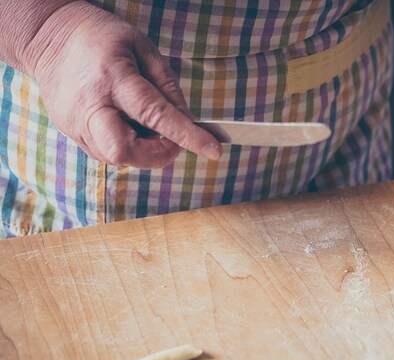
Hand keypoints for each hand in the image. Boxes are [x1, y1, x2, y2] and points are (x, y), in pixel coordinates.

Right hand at [26, 1, 220, 167]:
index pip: (155, 115)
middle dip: (156, 156)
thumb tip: (188, 122)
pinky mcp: (71, 132)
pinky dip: (126, 147)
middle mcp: (90, 105)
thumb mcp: (142, 48)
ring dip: (143, 152)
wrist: (48, 37)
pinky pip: (106, 153)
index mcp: (114, 78)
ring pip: (116, 158)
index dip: (186, 136)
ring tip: (145, 125)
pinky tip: (126, 124)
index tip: (213, 150)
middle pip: (124, 151)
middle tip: (170, 141)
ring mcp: (75, 123)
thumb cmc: (101, 38)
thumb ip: (168, 87)